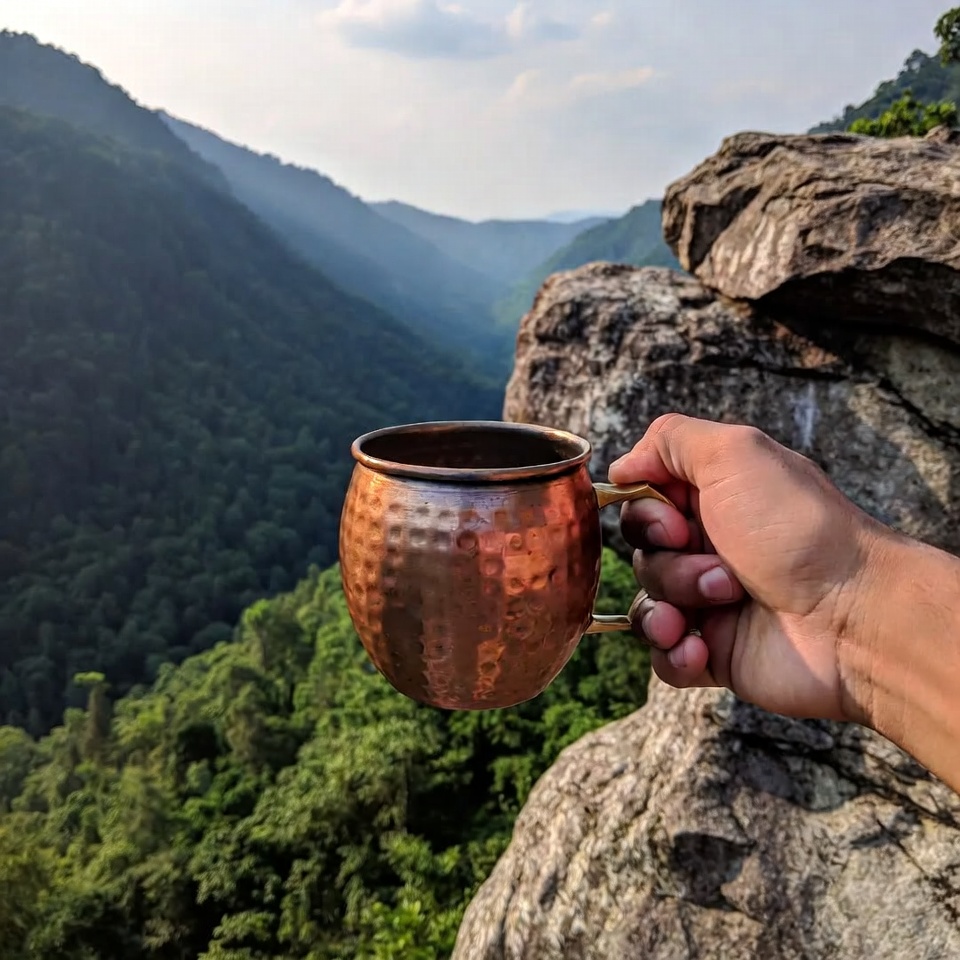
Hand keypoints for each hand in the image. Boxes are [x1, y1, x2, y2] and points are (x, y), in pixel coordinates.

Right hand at [609, 414, 885, 721]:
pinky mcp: (714, 652)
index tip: (677, 521)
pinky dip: (675, 652)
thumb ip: (670, 440)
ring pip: (646, 602)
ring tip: (725, 602)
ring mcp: (709, 601)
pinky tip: (702, 649)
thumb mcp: (735, 453)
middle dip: (668, 560)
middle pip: (640, 551)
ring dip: (675, 603)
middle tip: (718, 565)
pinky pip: (662, 657)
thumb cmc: (797, 529)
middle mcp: (709, 545)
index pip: (641, 499)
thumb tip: (621, 467)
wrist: (852, 618)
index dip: (645, 512)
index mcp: (713, 498)